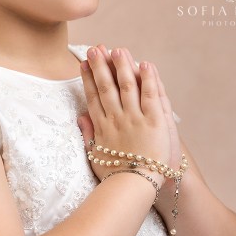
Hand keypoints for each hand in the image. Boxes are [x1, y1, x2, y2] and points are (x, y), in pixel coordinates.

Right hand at [77, 44, 173, 183]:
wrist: (134, 188)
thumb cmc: (115, 177)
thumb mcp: (95, 157)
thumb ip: (88, 135)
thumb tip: (80, 117)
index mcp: (103, 127)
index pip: (94, 97)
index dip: (88, 78)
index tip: (84, 63)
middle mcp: (117, 119)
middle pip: (107, 87)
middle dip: (101, 66)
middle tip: (96, 48)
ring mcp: (135, 119)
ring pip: (127, 86)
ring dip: (122, 66)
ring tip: (118, 49)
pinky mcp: (154, 121)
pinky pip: (151, 95)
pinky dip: (149, 79)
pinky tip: (145, 64)